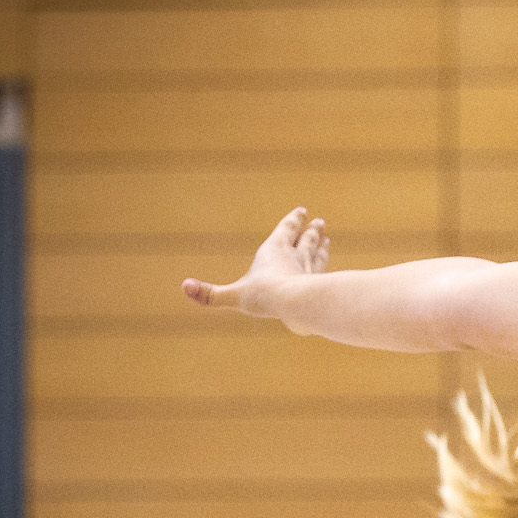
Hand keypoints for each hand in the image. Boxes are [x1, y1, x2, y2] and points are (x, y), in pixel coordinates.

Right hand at [182, 207, 328, 322]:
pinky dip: (328, 268)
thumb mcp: (233, 296)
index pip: (287, 229)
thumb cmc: (264, 295)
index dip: (294, 220)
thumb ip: (210, 294)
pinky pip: (326, 273)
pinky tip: (333, 270)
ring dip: (322, 246)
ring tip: (327, 240)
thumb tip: (184, 287)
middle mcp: (297, 256)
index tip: (303, 211)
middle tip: (320, 222)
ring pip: (319, 254)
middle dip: (312, 231)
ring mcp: (311, 270)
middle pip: (306, 239)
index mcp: (275, 249)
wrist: (297, 306)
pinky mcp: (322, 285)